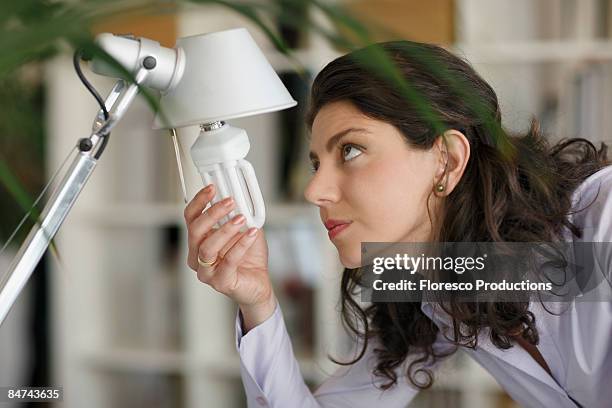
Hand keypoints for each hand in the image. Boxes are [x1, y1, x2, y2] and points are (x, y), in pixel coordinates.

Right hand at [184, 184, 274, 309]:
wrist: (258, 283)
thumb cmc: (248, 258)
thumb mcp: (244, 229)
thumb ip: (239, 214)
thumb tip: (240, 195)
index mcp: (198, 242)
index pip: (191, 218)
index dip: (199, 201)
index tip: (212, 188)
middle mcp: (197, 256)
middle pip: (195, 230)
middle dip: (212, 213)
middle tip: (229, 202)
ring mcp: (206, 272)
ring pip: (208, 247)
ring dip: (225, 229)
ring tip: (241, 218)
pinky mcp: (220, 282)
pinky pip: (228, 260)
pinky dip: (241, 244)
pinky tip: (252, 234)